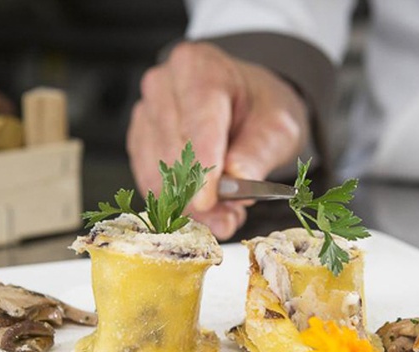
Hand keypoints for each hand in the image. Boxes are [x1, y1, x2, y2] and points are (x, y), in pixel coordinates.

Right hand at [127, 41, 309, 239]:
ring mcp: (146, 112)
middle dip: (200, 191)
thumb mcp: (279, 126)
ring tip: (225, 213)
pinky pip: (150, 182)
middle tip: (231, 215)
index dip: (202, 166)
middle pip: (173, 151)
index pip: (197, 122)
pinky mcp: (139, 141)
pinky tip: (205, 209)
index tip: (209, 200)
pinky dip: (177, 204)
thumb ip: (260, 151)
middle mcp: (163, 85)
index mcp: (199, 67)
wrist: (247, 105)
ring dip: (190, 204)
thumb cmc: (260, 109)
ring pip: (157, 172)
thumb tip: (239, 177)